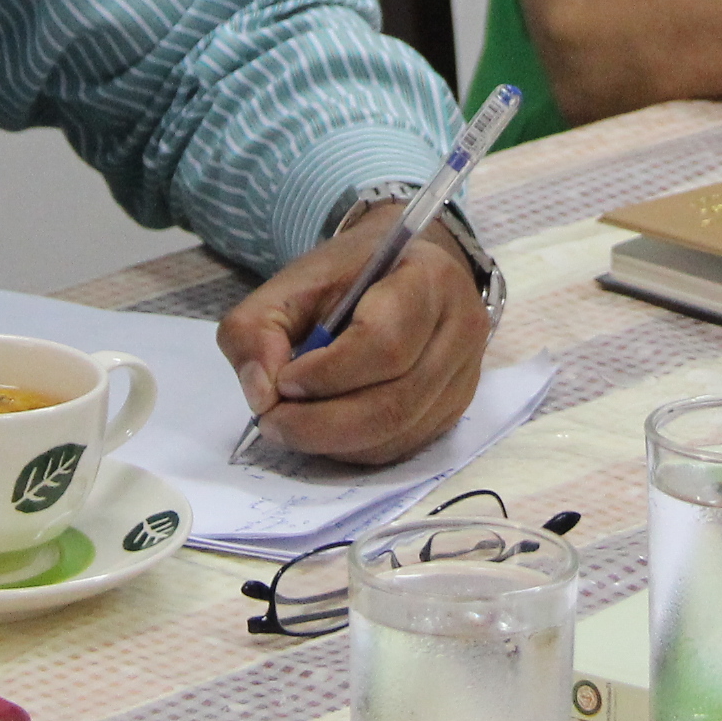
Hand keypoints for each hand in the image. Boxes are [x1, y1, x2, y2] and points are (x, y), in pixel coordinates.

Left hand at [216, 206, 491, 465]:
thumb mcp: (292, 282)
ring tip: (291, 425)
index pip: (385, 343)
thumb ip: (258, 327)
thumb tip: (261, 394)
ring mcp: (464, 376)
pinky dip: (354, 449)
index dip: (327, 374)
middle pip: (395, 401)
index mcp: (428, 279)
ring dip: (334, 442)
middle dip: (322, 423)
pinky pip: (403, 446)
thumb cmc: (348, 276)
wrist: (399, 270)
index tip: (282, 381)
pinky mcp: (454, 409)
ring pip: (398, 432)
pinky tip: (325, 431)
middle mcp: (461, 330)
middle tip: (272, 421)